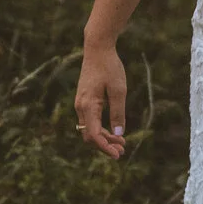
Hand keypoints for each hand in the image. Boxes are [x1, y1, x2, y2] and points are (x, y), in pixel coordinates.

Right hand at [75, 39, 127, 158]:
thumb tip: (119, 133)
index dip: (105, 147)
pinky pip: (90, 121)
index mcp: (88, 105)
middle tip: (122, 152)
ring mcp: (80, 104)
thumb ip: (118, 112)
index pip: (94, 134)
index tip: (118, 154)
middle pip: (89, 135)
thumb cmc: (109, 67)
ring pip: (89, 129)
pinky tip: (114, 131)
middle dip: (105, 146)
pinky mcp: (84, 100)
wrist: (97, 48)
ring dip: (104, 138)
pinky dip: (101, 128)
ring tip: (121, 143)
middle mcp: (80, 107)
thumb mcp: (119, 90)